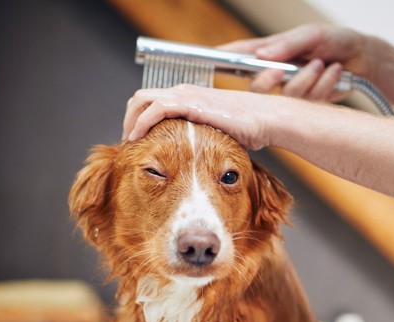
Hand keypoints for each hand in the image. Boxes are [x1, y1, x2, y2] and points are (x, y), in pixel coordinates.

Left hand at [123, 84, 288, 149]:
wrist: (266, 119)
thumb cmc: (249, 128)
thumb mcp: (218, 133)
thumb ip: (201, 139)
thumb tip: (194, 158)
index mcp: (189, 96)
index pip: (152, 101)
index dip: (139, 119)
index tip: (136, 141)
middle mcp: (184, 92)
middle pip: (141, 97)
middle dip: (129, 119)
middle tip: (128, 141)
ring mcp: (187, 95)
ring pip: (142, 99)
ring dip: (130, 121)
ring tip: (129, 141)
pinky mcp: (191, 102)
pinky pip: (156, 108)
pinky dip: (142, 122)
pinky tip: (138, 138)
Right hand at [221, 24, 372, 101]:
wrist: (363, 61)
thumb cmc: (335, 41)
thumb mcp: (313, 34)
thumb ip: (287, 44)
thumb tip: (262, 55)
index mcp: (269, 52)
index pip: (238, 57)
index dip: (221, 62)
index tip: (208, 67)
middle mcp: (275, 73)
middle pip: (254, 89)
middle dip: (268, 81)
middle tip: (282, 70)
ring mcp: (289, 91)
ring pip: (284, 99)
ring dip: (307, 80)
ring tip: (322, 64)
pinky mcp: (304, 105)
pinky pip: (306, 104)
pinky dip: (323, 87)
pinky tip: (332, 73)